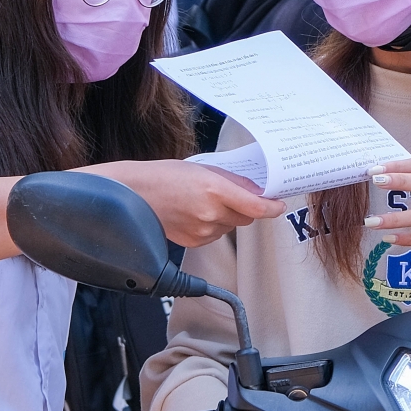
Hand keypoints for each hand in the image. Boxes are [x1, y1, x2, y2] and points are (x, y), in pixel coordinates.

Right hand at [88, 161, 283, 246]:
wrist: (132, 195)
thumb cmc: (161, 176)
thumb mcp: (199, 169)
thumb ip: (229, 181)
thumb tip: (253, 191)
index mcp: (214, 190)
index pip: (255, 206)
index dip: (271, 207)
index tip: (278, 205)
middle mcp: (210, 213)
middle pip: (245, 218)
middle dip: (245, 208)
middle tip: (235, 197)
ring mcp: (202, 231)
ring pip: (229, 227)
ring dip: (226, 217)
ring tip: (204, 203)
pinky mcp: (194, 242)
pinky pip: (214, 235)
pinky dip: (212, 226)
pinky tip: (194, 214)